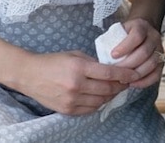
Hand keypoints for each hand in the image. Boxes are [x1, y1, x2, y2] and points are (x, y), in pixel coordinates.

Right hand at [13, 50, 139, 115]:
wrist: (30, 75)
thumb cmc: (53, 61)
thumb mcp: (74, 55)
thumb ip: (93, 62)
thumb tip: (112, 69)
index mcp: (79, 68)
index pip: (109, 73)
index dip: (125, 74)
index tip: (135, 74)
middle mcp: (76, 85)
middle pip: (107, 89)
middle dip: (121, 85)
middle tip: (126, 81)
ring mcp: (71, 99)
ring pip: (101, 101)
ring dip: (111, 95)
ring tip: (115, 89)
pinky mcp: (67, 110)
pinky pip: (90, 109)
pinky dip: (99, 103)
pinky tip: (101, 96)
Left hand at [110, 18, 164, 89]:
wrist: (143, 31)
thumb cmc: (127, 33)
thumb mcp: (119, 30)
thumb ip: (113, 40)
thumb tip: (102, 58)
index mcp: (142, 26)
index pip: (136, 36)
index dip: (125, 47)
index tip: (112, 55)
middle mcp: (153, 37)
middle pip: (144, 52)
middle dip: (128, 65)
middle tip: (116, 72)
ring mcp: (159, 49)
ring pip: (152, 64)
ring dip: (136, 74)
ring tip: (123, 79)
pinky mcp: (162, 61)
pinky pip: (156, 74)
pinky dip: (145, 81)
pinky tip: (133, 83)